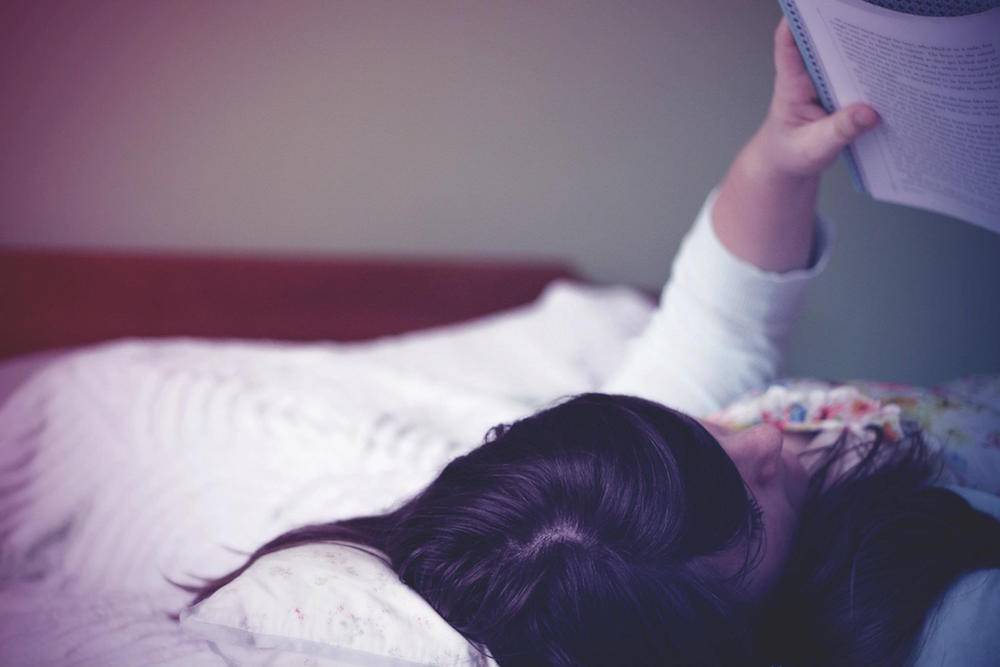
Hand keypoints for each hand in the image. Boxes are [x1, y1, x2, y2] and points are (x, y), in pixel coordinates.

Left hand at [753, 17, 879, 177]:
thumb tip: (870, 113)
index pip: (788, 46)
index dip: (795, 23)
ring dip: (861, 48)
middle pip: (821, 42)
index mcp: (792, 86)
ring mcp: (824, 84)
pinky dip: (872, 72)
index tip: (810, 6)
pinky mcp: (840, 93)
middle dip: (841, 27)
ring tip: (889, 37)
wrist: (788, 167)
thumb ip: (839, 132)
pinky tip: (892, 71)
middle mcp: (808, 78)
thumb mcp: (813, 149)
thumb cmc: (791, 155)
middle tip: (869, 17)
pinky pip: (856, 75)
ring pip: (841, 57)